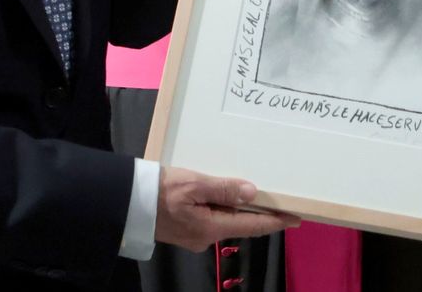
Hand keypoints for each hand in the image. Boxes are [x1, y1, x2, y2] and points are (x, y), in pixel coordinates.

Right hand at [155, 166, 299, 251]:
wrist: (124, 201)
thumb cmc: (158, 190)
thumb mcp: (193, 184)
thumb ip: (223, 189)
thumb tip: (253, 193)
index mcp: (211, 227)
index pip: (253, 225)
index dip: (276, 221)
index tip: (296, 218)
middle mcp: (206, 236)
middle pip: (241, 224)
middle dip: (260, 213)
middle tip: (280, 201)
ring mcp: (194, 235)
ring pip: (226, 220)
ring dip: (240, 208)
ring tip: (257, 194)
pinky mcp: (185, 228)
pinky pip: (212, 217)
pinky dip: (224, 207)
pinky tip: (227, 195)